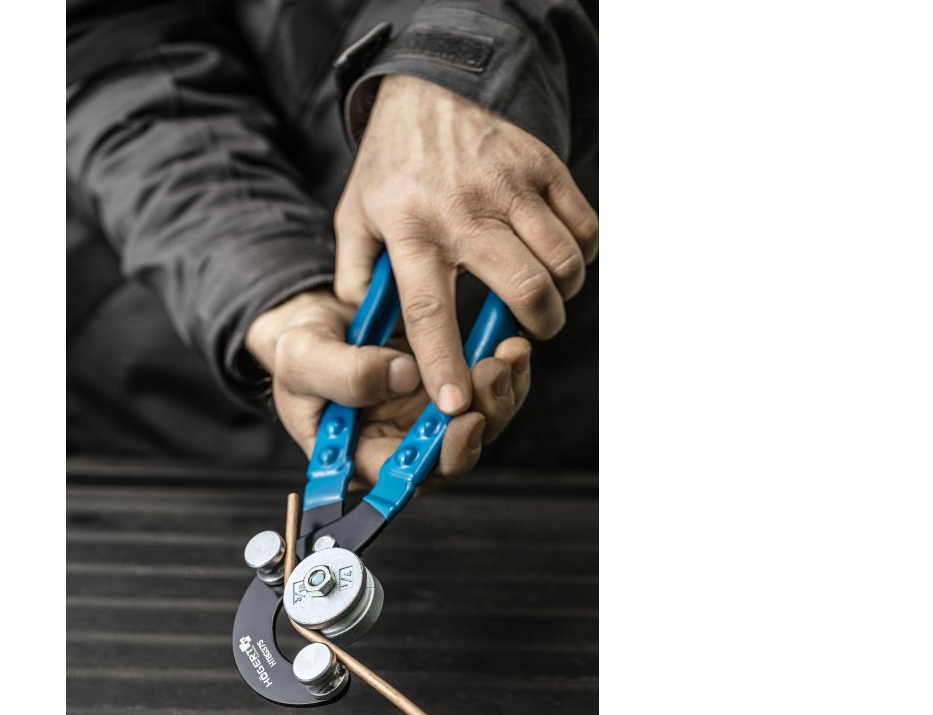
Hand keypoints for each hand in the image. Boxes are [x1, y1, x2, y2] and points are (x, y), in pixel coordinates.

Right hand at [246, 289, 530, 487]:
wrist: (319, 317)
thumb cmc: (300, 346)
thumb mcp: (302, 356)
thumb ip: (344, 373)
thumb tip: (401, 376)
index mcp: (356, 457)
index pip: (405, 477)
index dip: (441, 456)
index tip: (465, 422)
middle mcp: (398, 448)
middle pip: (453, 455)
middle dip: (482, 416)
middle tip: (491, 373)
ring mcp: (425, 421)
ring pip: (479, 425)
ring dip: (500, 393)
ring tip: (507, 353)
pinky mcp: (447, 392)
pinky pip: (486, 394)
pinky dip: (505, 373)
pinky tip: (510, 347)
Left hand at [334, 74, 598, 414]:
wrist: (425, 88)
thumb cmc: (390, 168)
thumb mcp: (353, 219)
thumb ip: (354, 278)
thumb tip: (364, 332)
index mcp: (409, 231)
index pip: (431, 311)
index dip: (447, 362)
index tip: (458, 403)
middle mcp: (462, 209)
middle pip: (523, 289)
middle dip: (538, 328)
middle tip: (529, 332)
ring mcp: (508, 184)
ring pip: (563, 262)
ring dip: (562, 294)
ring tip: (541, 293)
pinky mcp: (542, 165)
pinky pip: (584, 228)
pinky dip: (580, 254)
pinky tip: (554, 255)